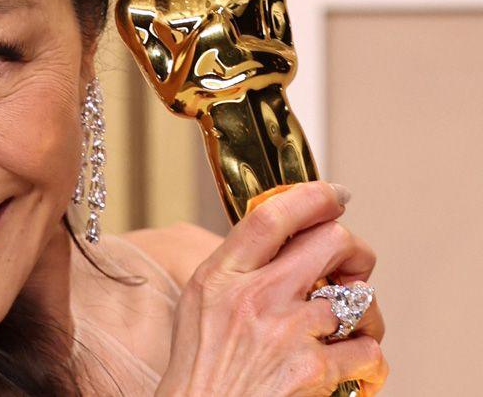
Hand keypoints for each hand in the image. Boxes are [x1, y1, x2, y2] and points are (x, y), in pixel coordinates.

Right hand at [156, 181, 387, 395]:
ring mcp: (286, 332)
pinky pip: (367, 350)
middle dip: (356, 249)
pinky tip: (347, 361)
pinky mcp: (312, 370)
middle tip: (354, 265)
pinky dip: (366, 357)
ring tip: (351, 324)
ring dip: (365, 311)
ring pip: (358, 297)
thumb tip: (280, 239)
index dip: (313, 196)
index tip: (334, 195)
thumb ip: (235, 268)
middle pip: (331, 242)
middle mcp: (255, 297)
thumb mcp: (198, 301)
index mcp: (222, 275)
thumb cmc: (198, 366)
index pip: (273, 216)